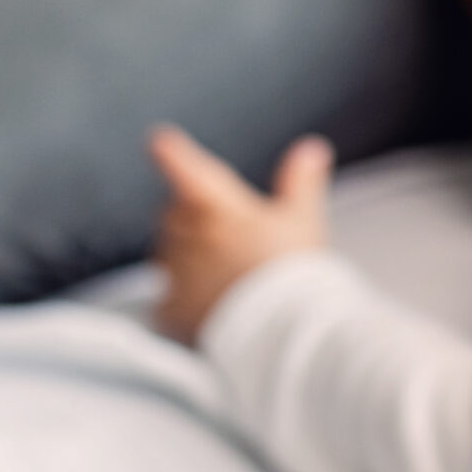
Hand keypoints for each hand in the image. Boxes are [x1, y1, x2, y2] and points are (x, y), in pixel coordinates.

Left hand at [149, 125, 331, 342]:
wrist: (281, 330)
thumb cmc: (293, 271)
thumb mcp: (304, 220)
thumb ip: (302, 180)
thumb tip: (312, 148)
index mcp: (215, 204)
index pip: (180, 164)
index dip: (169, 151)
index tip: (159, 141)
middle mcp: (187, 233)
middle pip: (174, 213)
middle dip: (192, 218)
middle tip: (227, 236)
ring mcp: (176, 273)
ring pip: (167, 254)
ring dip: (185, 257)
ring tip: (223, 276)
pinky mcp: (172, 310)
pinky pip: (167, 300)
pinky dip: (182, 302)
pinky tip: (209, 307)